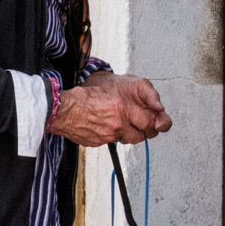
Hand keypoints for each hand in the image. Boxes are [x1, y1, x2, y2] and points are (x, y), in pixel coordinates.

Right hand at [46, 72, 171, 146]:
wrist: (65, 108)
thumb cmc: (90, 92)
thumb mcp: (121, 82)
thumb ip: (146, 92)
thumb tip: (159, 107)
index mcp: (123, 108)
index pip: (149, 122)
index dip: (153, 123)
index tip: (153, 121)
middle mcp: (117, 124)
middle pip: (141, 136)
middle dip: (144, 130)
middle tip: (140, 124)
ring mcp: (108, 135)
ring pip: (128, 139)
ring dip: (128, 133)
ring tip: (120, 121)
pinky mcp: (99, 142)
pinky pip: (113, 141)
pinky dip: (112, 134)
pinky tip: (105, 124)